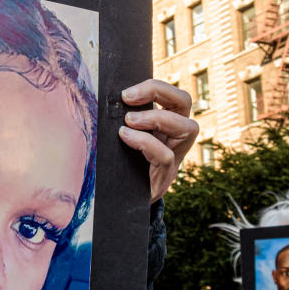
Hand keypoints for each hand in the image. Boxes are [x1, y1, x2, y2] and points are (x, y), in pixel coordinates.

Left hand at [119, 79, 199, 202]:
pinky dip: (146, 142)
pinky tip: (126, 138)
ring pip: (188, 128)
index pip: (173, 96)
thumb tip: (100, 97)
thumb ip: (117, 120)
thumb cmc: (116, 165)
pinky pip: (166, 156)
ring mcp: (174, 157)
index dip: (155, 87)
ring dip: (157, 118)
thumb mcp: (117, 139)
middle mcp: (174, 137)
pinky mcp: (165, 176)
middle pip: (185, 102)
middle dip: (160, 91)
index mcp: (163, 123)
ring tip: (128, 121)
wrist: (118, 202)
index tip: (125, 91)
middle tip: (128, 97)